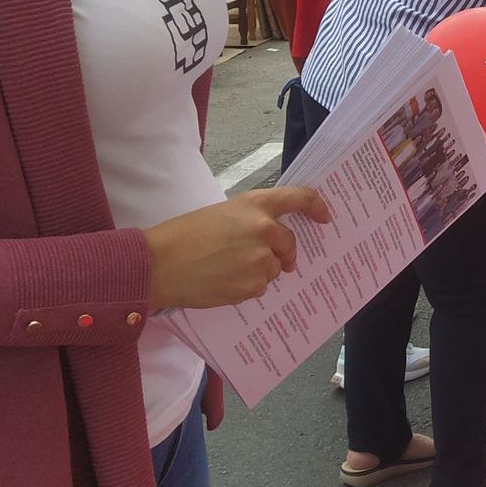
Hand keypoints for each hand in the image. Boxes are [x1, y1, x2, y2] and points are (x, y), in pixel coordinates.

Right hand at [143, 187, 330, 308]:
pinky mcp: (254, 285)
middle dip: (282, 252)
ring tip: (226, 268)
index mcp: (256, 205)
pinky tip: (222, 280)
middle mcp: (265, 230)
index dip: (317, 207)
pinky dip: (247, 286)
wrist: (160, 264)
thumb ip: (251, 221)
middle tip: (261, 257)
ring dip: (260, 270)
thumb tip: (272, 238)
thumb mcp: (222, 214)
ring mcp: (262, 260)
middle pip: (289, 243)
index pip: (300, 198)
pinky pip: (260, 287)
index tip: (325, 217)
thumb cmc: (184, 236)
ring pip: (275, 269)